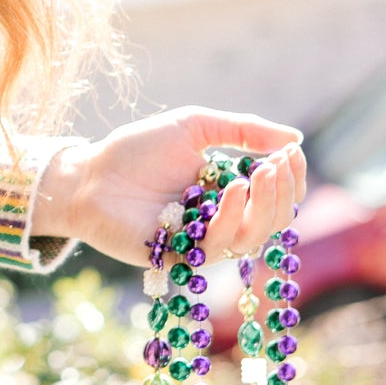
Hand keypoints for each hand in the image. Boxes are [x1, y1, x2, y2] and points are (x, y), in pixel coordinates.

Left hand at [34, 107, 306, 269]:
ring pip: (253, 238)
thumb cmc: (138, 149)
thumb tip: (295, 138)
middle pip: (273, 221)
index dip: (289, 179)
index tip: (291, 152)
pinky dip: (231, 218)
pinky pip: (219, 246)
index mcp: (229, 192)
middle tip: (275, 164)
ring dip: (263, 206)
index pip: (276, 196)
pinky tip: (232, 191)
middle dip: (282, 193)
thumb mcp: (194, 126)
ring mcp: (203, 241)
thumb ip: (243, 130)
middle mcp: (222, 221)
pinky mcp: (183, 258)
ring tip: (254, 176)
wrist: (90, 174)